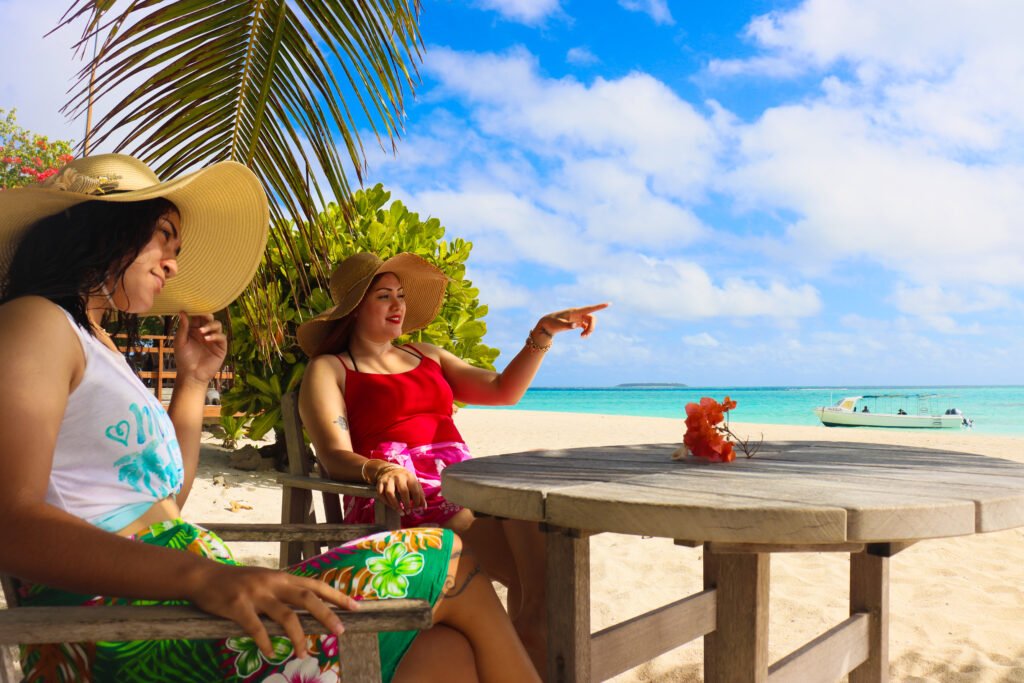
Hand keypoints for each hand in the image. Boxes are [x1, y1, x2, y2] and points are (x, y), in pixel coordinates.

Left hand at [173, 312, 227, 384]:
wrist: (191, 375)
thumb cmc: (183, 359)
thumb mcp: (180, 342)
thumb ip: (183, 327)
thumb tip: (182, 312)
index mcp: (194, 329)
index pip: (198, 316)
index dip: (197, 311)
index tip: (194, 307)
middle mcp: (205, 332)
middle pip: (210, 318)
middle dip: (207, 315)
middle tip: (203, 316)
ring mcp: (213, 339)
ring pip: (217, 325)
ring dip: (210, 326)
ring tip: (202, 332)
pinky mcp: (221, 347)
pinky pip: (222, 337)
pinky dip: (215, 336)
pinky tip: (207, 339)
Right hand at [186, 563, 358, 657]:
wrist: (203, 577)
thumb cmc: (237, 583)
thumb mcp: (265, 582)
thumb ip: (284, 592)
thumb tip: (307, 608)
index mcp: (282, 577)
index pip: (316, 585)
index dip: (337, 596)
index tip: (356, 607)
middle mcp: (273, 582)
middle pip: (306, 598)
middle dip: (326, 614)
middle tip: (341, 631)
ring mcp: (256, 593)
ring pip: (285, 615)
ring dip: (298, 636)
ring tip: (305, 652)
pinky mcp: (237, 605)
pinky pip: (256, 627)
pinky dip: (265, 641)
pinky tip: (269, 652)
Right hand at [376, 465, 426, 513]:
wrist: (391, 470)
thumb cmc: (406, 480)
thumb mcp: (414, 484)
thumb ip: (420, 495)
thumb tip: (424, 507)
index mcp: (409, 477)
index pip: (414, 490)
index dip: (416, 501)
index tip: (416, 508)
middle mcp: (398, 477)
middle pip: (403, 491)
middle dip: (406, 503)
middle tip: (408, 512)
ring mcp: (388, 480)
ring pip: (390, 493)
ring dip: (395, 505)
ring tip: (400, 512)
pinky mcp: (379, 483)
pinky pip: (381, 495)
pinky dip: (386, 503)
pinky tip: (392, 507)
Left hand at [536, 302, 609, 338]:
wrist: (545, 324)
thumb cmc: (551, 323)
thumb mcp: (558, 325)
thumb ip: (568, 325)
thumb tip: (577, 326)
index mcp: (575, 312)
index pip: (590, 308)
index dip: (600, 306)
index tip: (609, 304)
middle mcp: (578, 313)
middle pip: (592, 318)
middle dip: (592, 327)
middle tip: (584, 336)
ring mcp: (577, 317)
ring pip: (590, 322)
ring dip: (589, 330)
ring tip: (582, 337)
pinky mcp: (576, 322)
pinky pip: (586, 325)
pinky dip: (586, 330)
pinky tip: (582, 336)